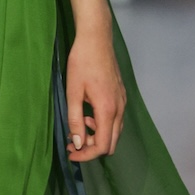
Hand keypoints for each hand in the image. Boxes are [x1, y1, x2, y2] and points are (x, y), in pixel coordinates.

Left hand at [65, 26, 125, 162]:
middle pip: (111, 143)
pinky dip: (102, 125)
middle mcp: (120, 109)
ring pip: (114, 132)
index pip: (102, 145)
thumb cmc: (82, 63)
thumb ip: (75, 120)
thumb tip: (77, 143)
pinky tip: (88, 115)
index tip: (71, 154)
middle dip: (91, 148)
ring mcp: (123, 102)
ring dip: (97, 136)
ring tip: (78, 127)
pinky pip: (115, 120)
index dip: (86, 155)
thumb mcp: (73, 93)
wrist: (96, 40)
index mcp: (107, 110)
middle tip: (72, 143)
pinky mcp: (121, 96)